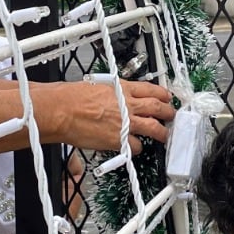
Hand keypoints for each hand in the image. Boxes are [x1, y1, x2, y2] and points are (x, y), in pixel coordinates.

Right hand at [57, 80, 174, 152]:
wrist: (62, 111)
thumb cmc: (71, 98)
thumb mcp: (97, 85)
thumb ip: (113, 92)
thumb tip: (117, 97)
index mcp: (123, 88)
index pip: (151, 89)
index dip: (163, 94)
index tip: (166, 97)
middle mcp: (128, 104)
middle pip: (158, 107)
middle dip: (168, 112)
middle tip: (172, 116)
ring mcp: (126, 123)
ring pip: (154, 128)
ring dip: (162, 133)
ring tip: (165, 136)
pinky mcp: (119, 139)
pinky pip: (136, 146)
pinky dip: (138, 148)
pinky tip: (135, 148)